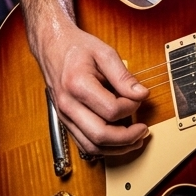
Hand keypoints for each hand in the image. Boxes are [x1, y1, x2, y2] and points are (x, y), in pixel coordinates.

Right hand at [37, 21, 149, 156]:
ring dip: (117, 148)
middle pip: (101, 135)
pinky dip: (104, 147)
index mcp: (77, 85)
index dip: (131, 107)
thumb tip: (141, 94)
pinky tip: (119, 139)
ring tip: (135, 139)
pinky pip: (85, 144)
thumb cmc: (77, 48)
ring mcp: (64, 117)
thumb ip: (123, 76)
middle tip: (143, 129)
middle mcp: (68, 105)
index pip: (111, 110)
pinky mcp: (66, 122)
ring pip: (92, 147)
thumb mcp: (104, 53)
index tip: (139, 97)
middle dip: (127, 138)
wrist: (52, 48)